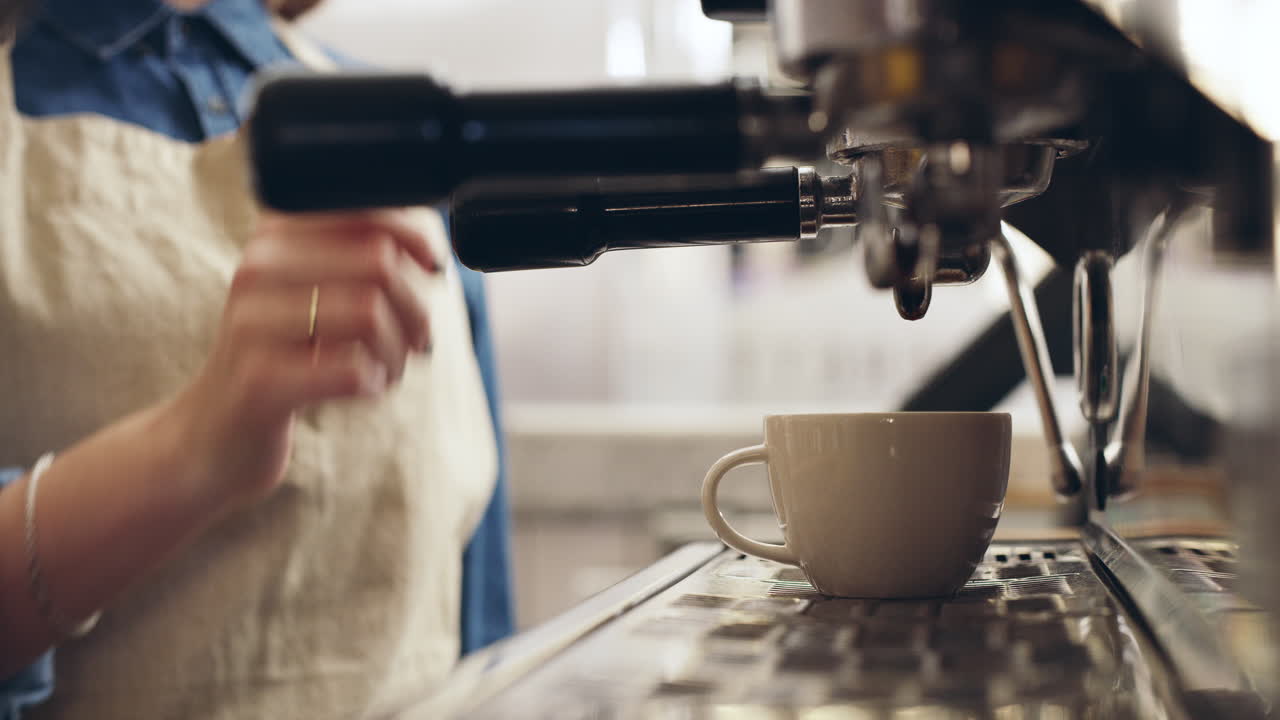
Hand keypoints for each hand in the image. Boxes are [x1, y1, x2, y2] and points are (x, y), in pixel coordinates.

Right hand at [173, 209, 439, 502]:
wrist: (212, 432)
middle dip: (415, 306)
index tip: (431, 270)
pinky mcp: (260, 380)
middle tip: (416, 339)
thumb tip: (432, 249)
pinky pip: (353, 369)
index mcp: (274, 235)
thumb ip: (365, 259)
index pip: (366, 210)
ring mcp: (253, 323)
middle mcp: (257, 268)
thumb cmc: (284, 357)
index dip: (417, 238)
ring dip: (398, 351)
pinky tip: (365, 389)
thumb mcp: (315, 295)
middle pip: (379, 262)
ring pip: (371, 314)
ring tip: (388, 370)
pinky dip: (376, 382)